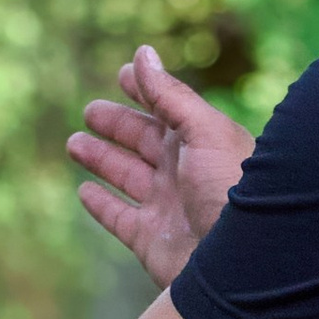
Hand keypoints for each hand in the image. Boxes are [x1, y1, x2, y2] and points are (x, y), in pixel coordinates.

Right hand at [66, 45, 254, 291]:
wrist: (243, 264)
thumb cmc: (233, 191)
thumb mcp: (204, 132)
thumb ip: (169, 95)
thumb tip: (142, 54)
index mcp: (203, 142)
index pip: (168, 109)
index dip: (146, 91)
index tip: (122, 75)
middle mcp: (185, 173)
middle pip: (144, 142)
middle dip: (118, 125)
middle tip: (90, 111)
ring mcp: (168, 208)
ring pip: (126, 177)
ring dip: (102, 159)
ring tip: (74, 143)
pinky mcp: (152, 241)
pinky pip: (119, 218)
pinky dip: (100, 205)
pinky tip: (84, 191)